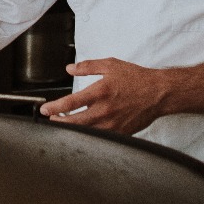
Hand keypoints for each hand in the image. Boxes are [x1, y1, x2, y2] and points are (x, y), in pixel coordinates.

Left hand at [39, 58, 170, 134]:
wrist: (158, 93)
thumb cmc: (136, 78)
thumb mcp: (110, 65)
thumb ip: (88, 67)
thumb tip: (70, 69)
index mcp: (100, 92)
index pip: (71, 103)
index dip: (54, 108)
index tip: (44, 109)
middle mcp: (104, 111)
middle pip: (74, 123)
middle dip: (59, 123)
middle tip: (50, 119)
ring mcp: (112, 125)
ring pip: (85, 133)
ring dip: (72, 130)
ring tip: (63, 124)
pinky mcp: (120, 133)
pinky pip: (100, 137)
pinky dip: (88, 135)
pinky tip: (83, 131)